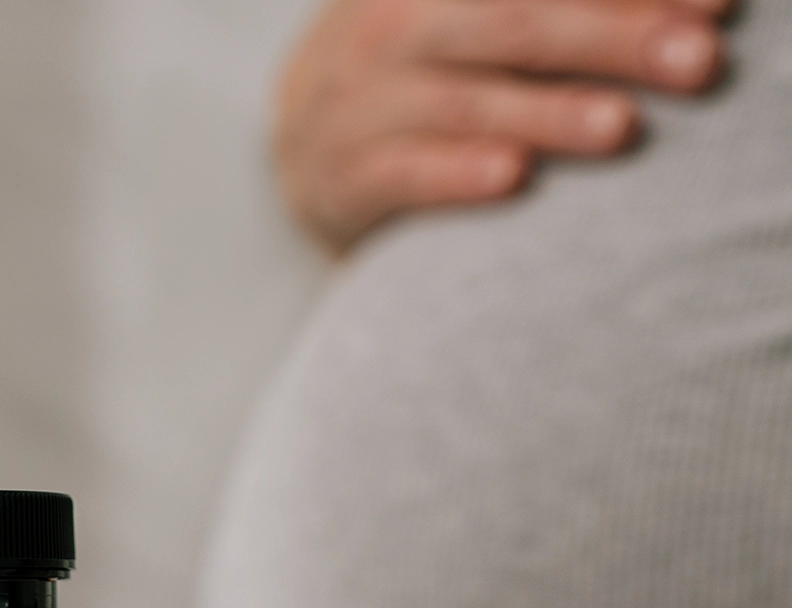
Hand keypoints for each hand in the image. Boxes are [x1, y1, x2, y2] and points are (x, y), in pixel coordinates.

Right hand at [277, 0, 730, 253]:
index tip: (715, 2)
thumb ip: (539, 7)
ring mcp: (361, 103)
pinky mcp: (344, 176)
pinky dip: (456, 175)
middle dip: (611, 39)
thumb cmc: (423, 67)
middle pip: (514, 24)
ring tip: (621, 127)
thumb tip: (667, 13)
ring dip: (547, 114)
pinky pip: (403, 174)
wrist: (302, 139)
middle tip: (694, 60)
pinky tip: (512, 178)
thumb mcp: (464, 14)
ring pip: (465, 103)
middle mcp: (395, 25)